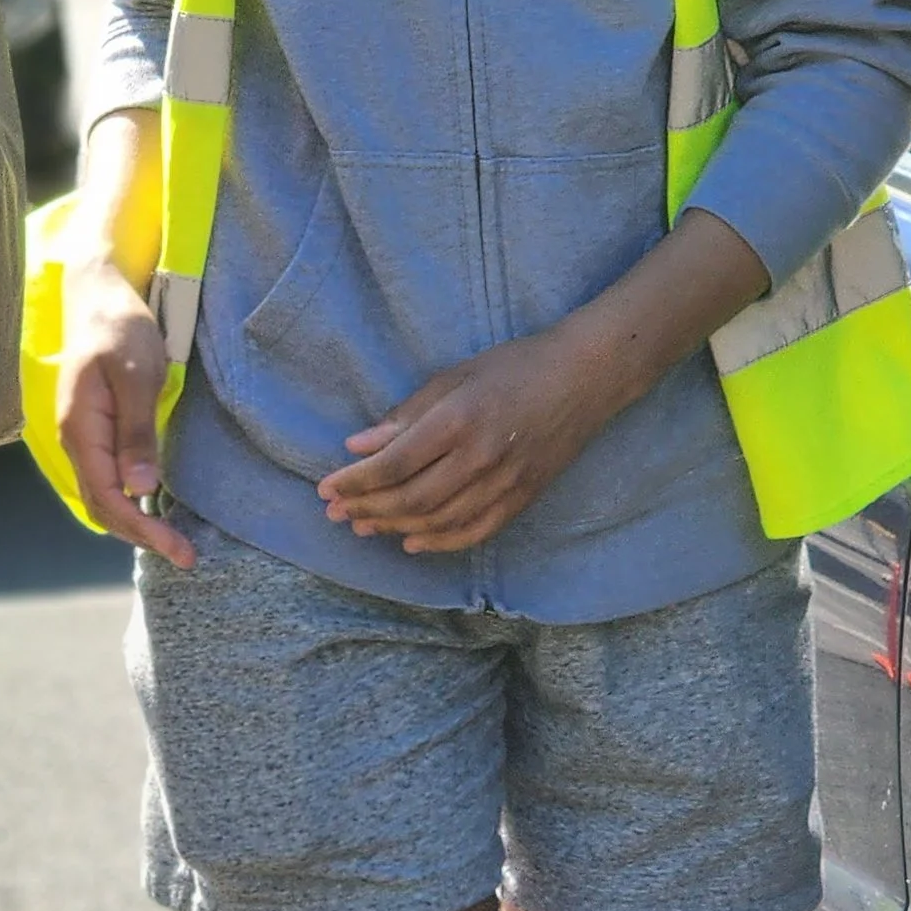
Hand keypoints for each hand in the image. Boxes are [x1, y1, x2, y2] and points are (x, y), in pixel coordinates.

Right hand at [57, 251, 192, 565]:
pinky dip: (128, 502)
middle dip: (141, 536)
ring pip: (102, 496)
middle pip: (102, 506)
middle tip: (185, 555)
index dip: (142, 531)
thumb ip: (137, 432)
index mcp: (82, 430)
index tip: (178, 550)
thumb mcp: (137, 376)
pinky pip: (105, 478)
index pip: (109, 499)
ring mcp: (81, 436)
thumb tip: (140, 487)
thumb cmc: (120, 328)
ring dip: (133, 523)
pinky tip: (151, 506)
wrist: (97, 295)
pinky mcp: (93, 430)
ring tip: (170, 541)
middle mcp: (75, 440)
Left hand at [317, 324, 623, 554]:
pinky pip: (476, 532)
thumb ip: (406, 415)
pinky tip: (412, 542)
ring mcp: (505, 483)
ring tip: (363, 526)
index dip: (355, 481)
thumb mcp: (454, 376)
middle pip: (411, 499)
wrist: (585, 377)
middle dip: (367, 508)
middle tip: (336, 513)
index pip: (395, 464)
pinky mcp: (523, 498)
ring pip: (438, 520)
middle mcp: (481, 458)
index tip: (326, 488)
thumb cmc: (514, 367)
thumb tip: (358, 447)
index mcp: (460, 420)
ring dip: (394, 527)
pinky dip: (440, 542)